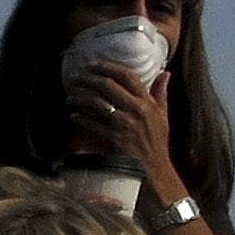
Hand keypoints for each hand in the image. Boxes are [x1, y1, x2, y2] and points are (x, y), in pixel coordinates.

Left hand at [66, 61, 178, 198]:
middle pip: (108, 86)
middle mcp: (137, 110)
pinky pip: (92, 124)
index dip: (108, 67)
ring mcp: (125, 125)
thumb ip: (160, 93)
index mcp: (148, 102)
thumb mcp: (163, 116)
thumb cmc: (157, 144)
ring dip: (79, 98)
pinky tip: (72, 115)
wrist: (155, 171)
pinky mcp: (114, 139)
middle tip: (74, 77)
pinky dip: (79, 118)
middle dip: (88, 79)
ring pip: (97, 103)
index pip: (128, 76)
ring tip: (69, 96)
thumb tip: (165, 73)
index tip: (93, 64)